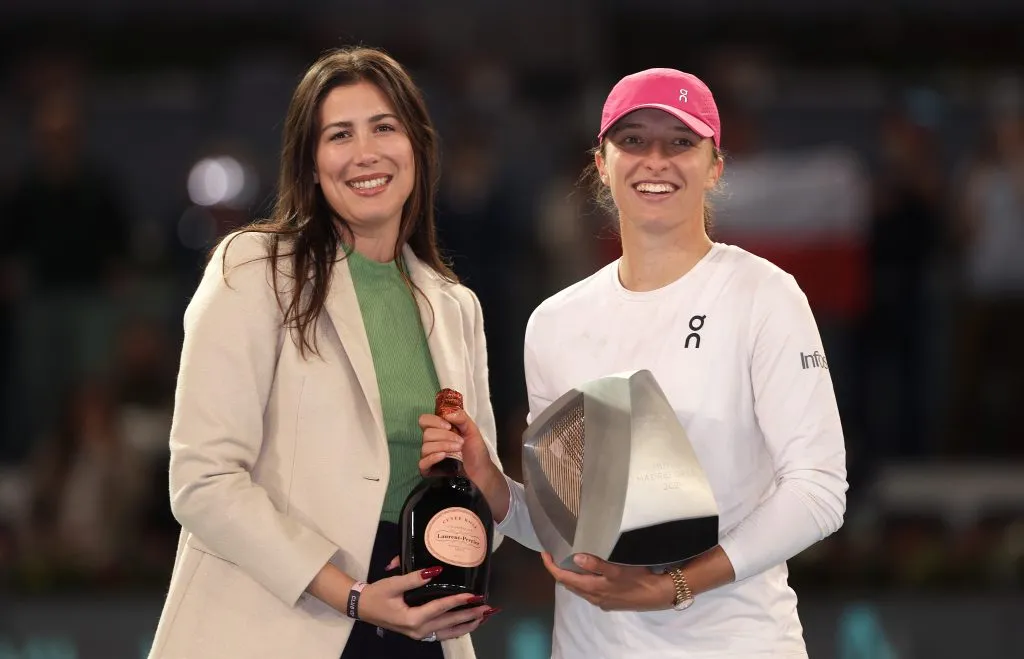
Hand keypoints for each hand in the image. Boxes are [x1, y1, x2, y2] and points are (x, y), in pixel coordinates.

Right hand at [357, 565, 494, 640]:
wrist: (362, 607)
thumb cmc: (377, 594)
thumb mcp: (393, 584)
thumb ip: (414, 578)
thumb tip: (434, 571)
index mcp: (412, 618)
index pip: (440, 608)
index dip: (458, 600)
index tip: (474, 595)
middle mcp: (418, 630)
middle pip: (449, 623)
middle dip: (470, 615)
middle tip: (488, 607)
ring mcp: (419, 634)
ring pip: (448, 632)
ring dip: (467, 625)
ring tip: (484, 617)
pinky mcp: (419, 633)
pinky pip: (442, 633)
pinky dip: (457, 629)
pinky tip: (468, 624)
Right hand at [418, 410, 498, 486]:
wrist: (481, 471)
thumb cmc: (476, 450)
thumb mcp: (472, 430)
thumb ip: (462, 418)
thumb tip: (447, 415)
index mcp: (439, 430)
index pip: (425, 420)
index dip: (434, 421)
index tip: (449, 426)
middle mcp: (431, 442)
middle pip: (426, 434)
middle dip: (444, 436)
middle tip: (460, 442)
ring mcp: (429, 456)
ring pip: (425, 447)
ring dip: (443, 446)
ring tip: (458, 450)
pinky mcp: (429, 470)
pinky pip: (422, 463)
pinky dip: (433, 457)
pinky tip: (444, 456)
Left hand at [540, 552, 674, 611]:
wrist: (658, 595)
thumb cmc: (638, 579)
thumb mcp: (617, 569)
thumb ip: (596, 564)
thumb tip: (575, 558)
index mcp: (593, 588)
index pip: (564, 578)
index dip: (551, 567)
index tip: (544, 554)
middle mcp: (594, 597)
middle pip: (569, 585)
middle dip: (559, 570)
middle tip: (554, 555)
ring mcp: (602, 601)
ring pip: (579, 589)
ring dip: (571, 577)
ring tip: (568, 561)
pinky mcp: (610, 601)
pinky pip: (590, 591)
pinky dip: (583, 581)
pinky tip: (588, 572)